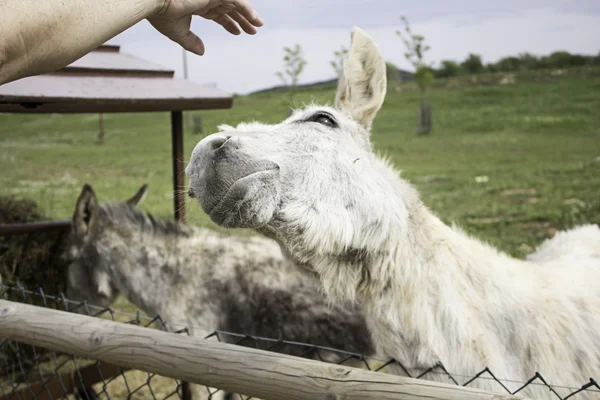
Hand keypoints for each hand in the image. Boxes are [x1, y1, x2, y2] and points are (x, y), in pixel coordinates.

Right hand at [148, 0, 263, 55]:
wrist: (155, 2)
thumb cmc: (162, 16)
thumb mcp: (179, 33)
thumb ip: (191, 42)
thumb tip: (202, 52)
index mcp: (197, 4)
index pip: (218, 13)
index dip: (229, 23)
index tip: (238, 33)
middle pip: (229, 9)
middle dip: (241, 20)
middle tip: (253, 31)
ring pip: (236, 4)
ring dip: (248, 15)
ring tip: (258, 26)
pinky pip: (238, 0)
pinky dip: (248, 10)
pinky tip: (256, 20)